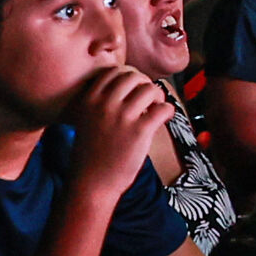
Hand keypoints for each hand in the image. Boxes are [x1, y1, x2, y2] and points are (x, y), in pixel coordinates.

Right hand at [65, 64, 168, 207]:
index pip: (114, 71)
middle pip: (133, 76)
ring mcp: (122, 117)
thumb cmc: (92, 153)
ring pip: (150, 89)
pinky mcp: (140, 131)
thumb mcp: (87, 120)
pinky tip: (163, 119)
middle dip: (144, 84)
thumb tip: (131, 83)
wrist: (91, 184)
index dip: (129, 77)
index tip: (133, 90)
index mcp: (89, 100)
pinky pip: (163, 109)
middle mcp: (104, 104)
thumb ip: (102, 101)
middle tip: (148, 99)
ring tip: (155, 109)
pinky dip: (167, 111)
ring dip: (157, 97)